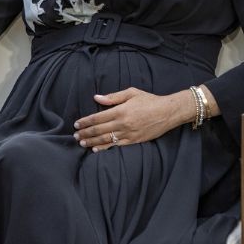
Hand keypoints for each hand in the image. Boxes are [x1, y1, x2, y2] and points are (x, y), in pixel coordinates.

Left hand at [72, 88, 190, 151]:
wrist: (168, 112)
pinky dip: (105, 148)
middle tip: (75, 135)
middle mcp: (123, 123)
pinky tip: (96, 150)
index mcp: (121, 111)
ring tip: (82, 143)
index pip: (97, 118)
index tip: (76, 124)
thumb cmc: (149, 100)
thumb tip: (96, 98)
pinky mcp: (134, 140)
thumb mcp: (131, 93)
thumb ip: (112, 97)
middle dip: (85, 133)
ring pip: (106, 139)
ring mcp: (129, 133)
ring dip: (92, 142)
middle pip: (99, 130)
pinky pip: (117, 145)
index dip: (85, 122)